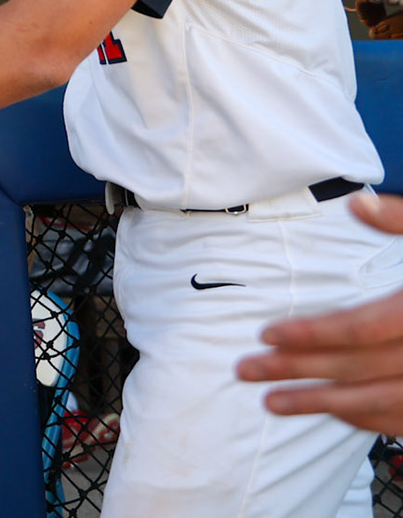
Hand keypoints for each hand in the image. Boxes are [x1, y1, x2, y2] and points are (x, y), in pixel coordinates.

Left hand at [236, 192, 402, 432]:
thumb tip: (356, 204)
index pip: (362, 327)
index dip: (312, 332)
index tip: (265, 334)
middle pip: (359, 368)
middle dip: (297, 370)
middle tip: (244, 370)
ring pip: (379, 403)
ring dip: (323, 406)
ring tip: (271, 403)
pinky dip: (367, 419)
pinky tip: (332, 413)